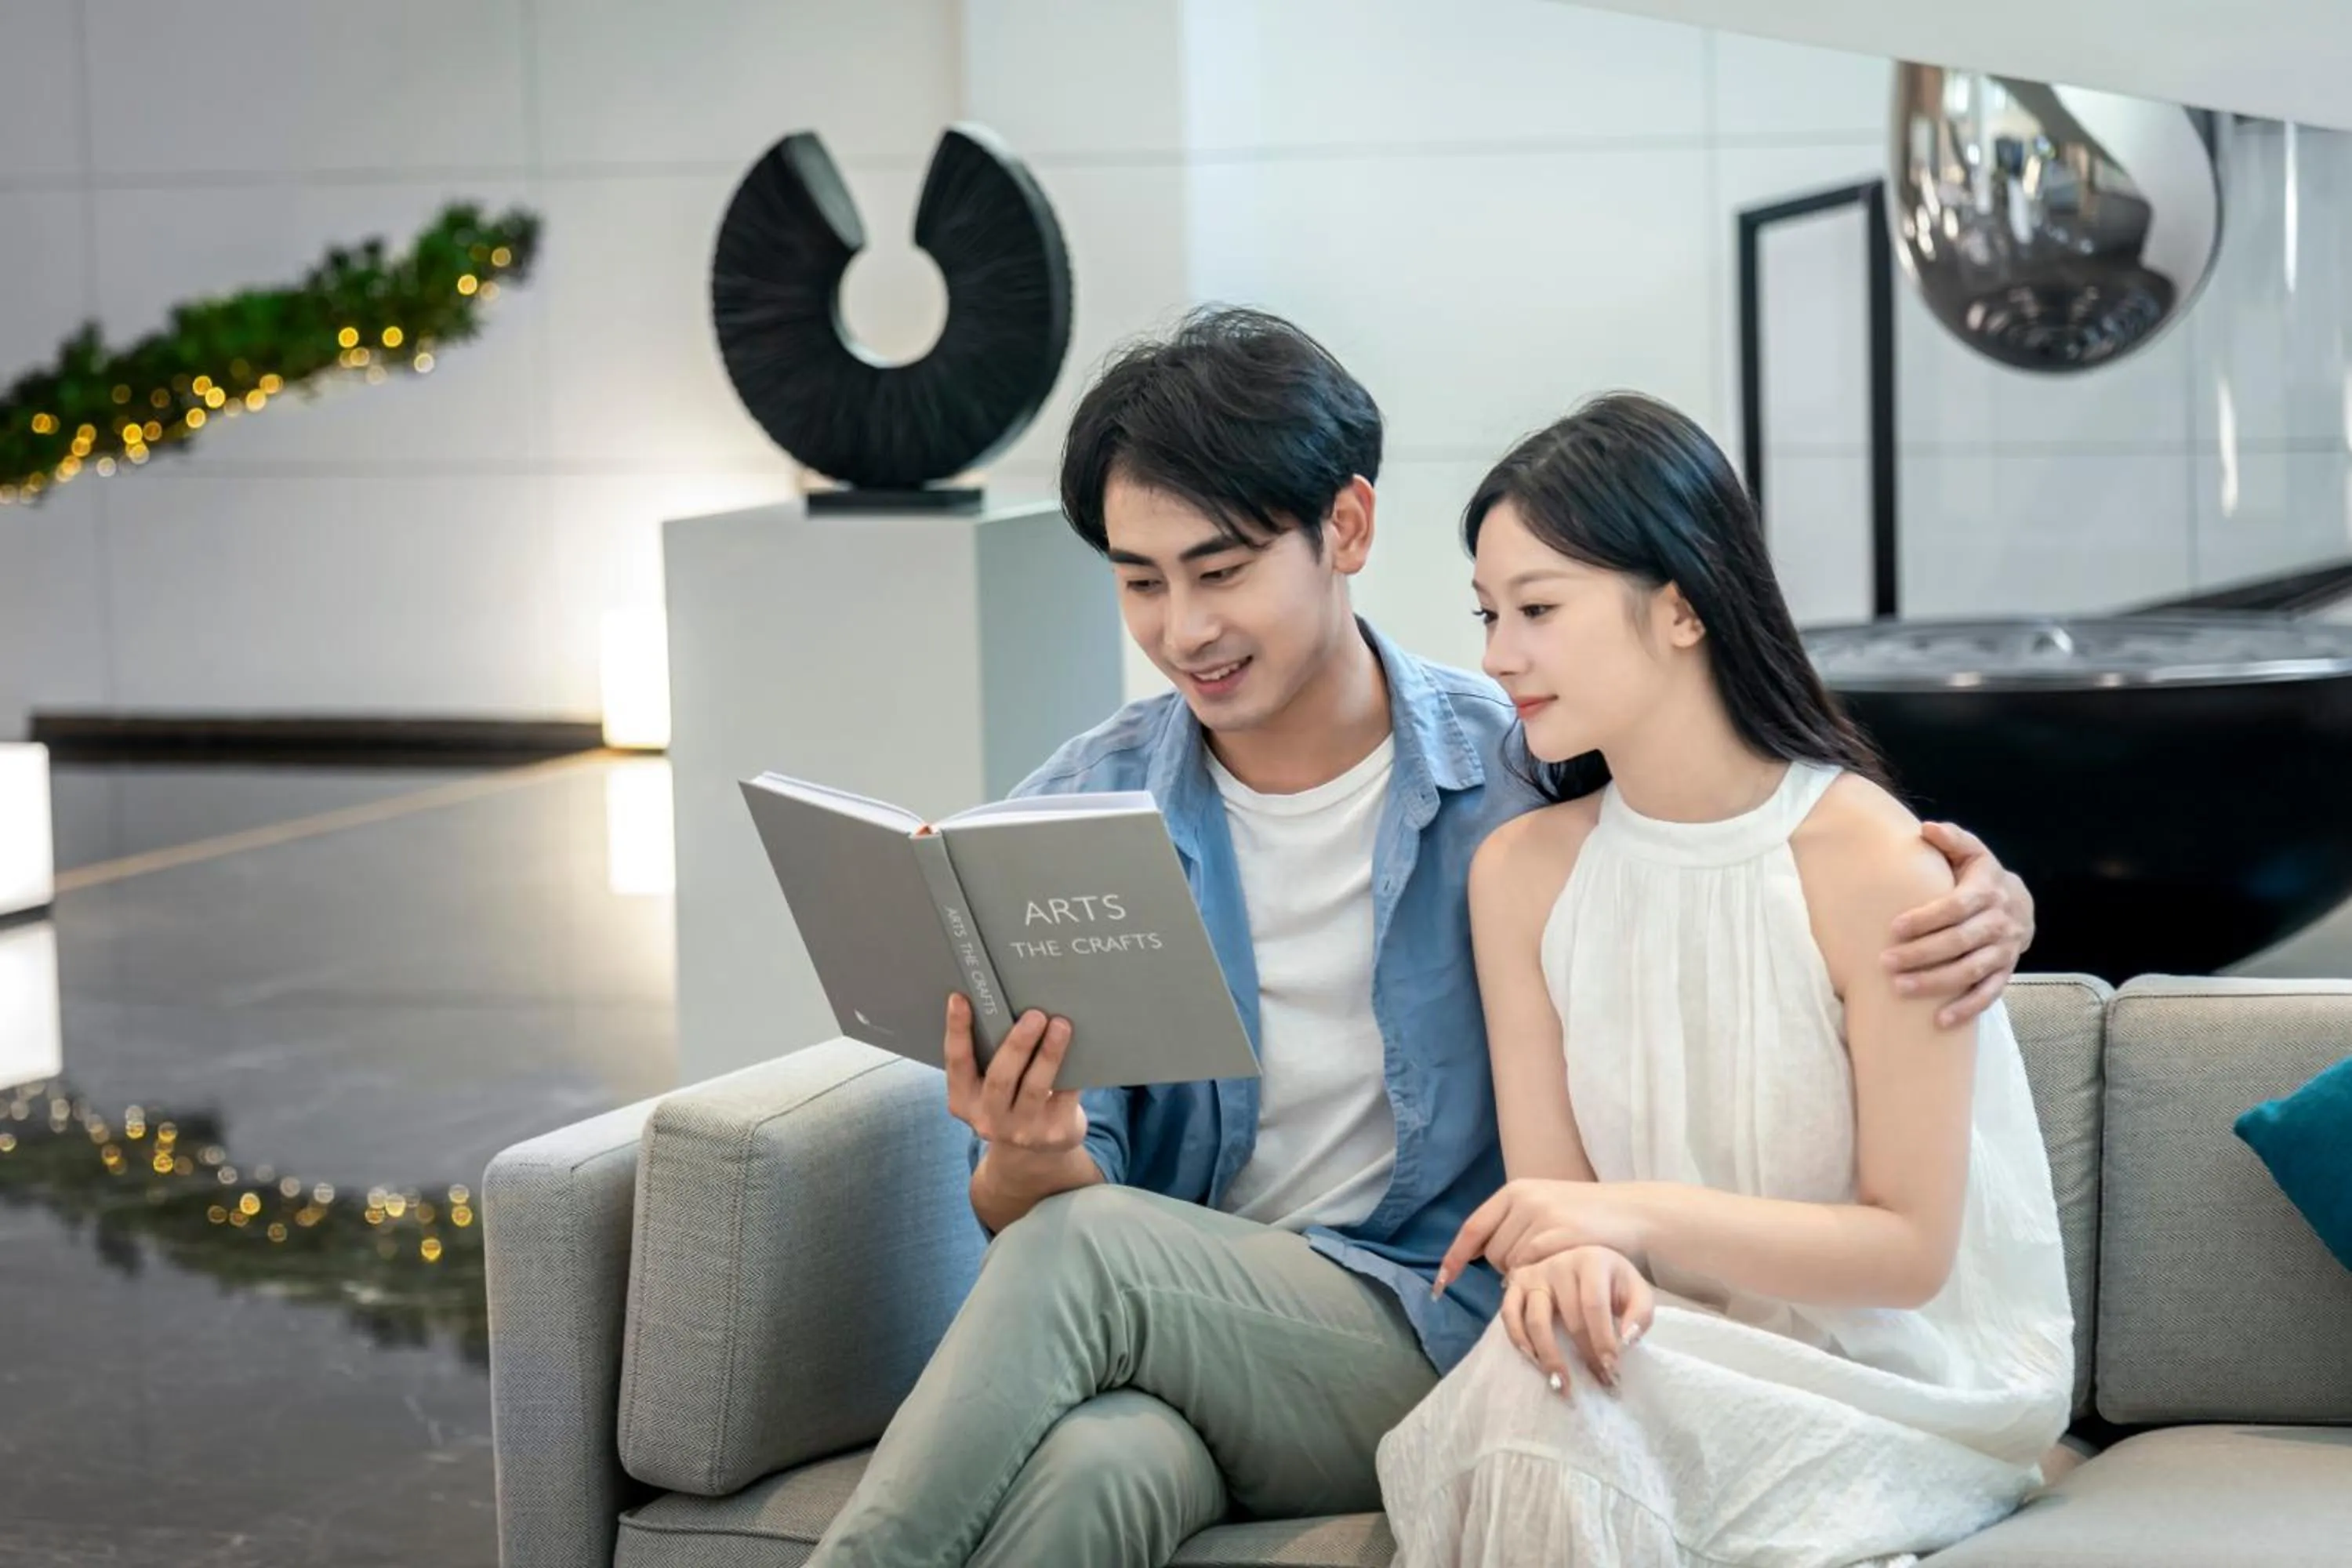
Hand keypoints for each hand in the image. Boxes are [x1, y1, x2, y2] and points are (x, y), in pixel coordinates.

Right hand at [943, 995, 1085, 1160]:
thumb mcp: (990, 1088)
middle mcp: (988, 1120)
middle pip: (1000, 1078)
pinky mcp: (1053, 1133)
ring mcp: (1021, 1131)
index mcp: (963, 1101)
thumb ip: (989, 1058)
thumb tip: (1008, 1006)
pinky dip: (1071, 1070)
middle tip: (1034, 1015)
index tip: (960, 998)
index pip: (957, 1063)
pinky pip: (1064, 1096)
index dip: (957, 1030)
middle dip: (1017, 1044)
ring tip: (1060, 1025)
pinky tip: (1080, 1048)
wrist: (1037, 1153)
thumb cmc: (1011, 1101)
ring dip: (1048, 1053)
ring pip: (1034, 1087)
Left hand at [1434, 1178, 1644, 1295]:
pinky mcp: (1561, 1235)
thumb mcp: (1543, 1209)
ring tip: (1554, 1263)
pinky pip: (1535, 1270)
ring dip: (1527, 1274)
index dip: (1454, 1258)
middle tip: (1538, 1263)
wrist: (1632, 1214)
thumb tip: (1478, 1256)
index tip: (1441, 1284)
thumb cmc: (1585, 1218)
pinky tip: (1561, 1269)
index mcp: (1515, 1191)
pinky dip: (1543, 1277)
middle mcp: (1524, 1200)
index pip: (1473, 1228)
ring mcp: (1543, 1217)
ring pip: (1512, 1265)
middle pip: (1492, 1254)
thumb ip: (1512, 1225)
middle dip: (1507, 1267)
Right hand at [1501, 1246, 1653, 1393]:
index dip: (1602, 1340)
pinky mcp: (1517, 1283)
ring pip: (1535, 1320)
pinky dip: (1518, 1339)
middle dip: (1585, 1355)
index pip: (1594, 1306)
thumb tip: (1626, 1340)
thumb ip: (1640, 1315)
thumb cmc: (1615, 1283)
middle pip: (1568, 1318)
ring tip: (1562, 1384)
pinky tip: (1533, 1361)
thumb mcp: (1638, 1292)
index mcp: (1591, 1261)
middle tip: (1598, 1383)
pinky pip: (1509, 1314)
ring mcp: (1535, 1273)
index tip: (1611, 1369)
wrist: (1592, 1260)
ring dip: (1548, 1357)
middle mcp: (1560, 1263)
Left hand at [1885, 821, 2034, 1027]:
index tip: (1893, 928)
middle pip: (1960, 942)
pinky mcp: (2005, 972)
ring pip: (1971, 970)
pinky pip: (1989, 994)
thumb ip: (1951, 839)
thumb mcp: (1971, 852)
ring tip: (1900, 989)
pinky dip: (1967, 1008)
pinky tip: (1940, 1021)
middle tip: (1885, 962)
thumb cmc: (1980, 875)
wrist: (2020, 902)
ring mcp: (2004, 950)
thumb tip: (1926, 828)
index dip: (1926, 918)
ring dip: (1937, 983)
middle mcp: (1999, 922)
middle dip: (1922, 953)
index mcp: (1987, 891)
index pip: (1956, 907)